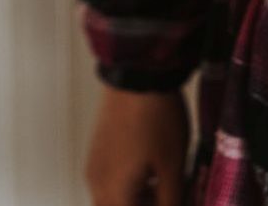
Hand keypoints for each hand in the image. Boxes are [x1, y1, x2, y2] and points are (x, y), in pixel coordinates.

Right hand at [83, 83, 189, 205]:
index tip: (174, 200)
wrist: (137, 74)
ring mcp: (94, 166)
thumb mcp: (172, 164)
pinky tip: (149, 168)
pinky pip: (108, 181)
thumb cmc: (156, 118)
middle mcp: (96, 185)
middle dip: (142, 205)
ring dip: (134, 198)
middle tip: (167, 195)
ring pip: (111, 199)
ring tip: (162, 182)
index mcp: (114, 195)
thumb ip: (172, 199)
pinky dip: (127, 185)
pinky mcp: (97, 150)